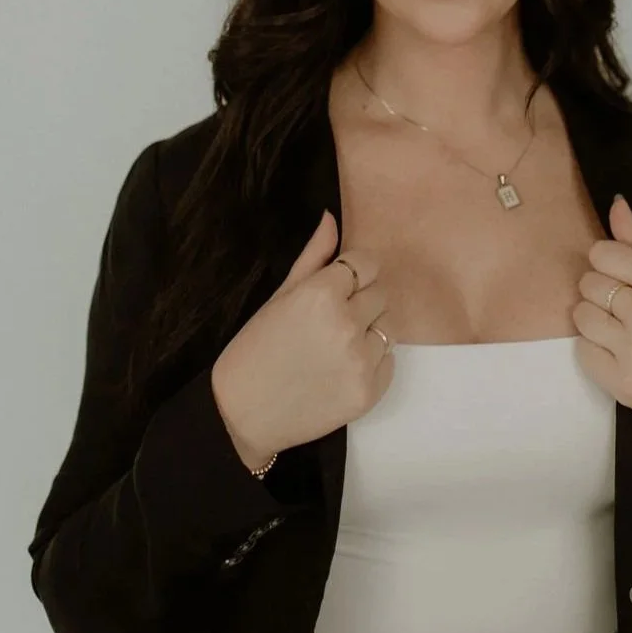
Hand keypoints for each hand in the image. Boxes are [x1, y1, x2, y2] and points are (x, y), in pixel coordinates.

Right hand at [211, 210, 395, 466]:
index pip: (366, 263)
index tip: (340, 285)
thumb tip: (331, 218)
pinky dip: (372, 362)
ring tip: (335, 346)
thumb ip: (313, 257)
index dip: (355, 272)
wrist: (242, 414)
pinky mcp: (369, 392)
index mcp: (321, 294)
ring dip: (369, 332)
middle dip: (361, 301)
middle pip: (380, 294)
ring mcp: (361, 360)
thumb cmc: (255, 349)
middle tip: (330, 320)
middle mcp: (347, 324)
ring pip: (388, 327)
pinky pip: (388, 361)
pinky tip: (341, 369)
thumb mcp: (279, 296)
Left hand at [572, 195, 631, 449]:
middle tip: (626, 311)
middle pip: (588, 284)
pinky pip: (582, 351)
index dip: (608, 264)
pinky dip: (595, 353)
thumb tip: (615, 203)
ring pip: (581, 316)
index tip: (623, 279)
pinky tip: (619, 356)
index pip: (602, 253)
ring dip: (595, 323)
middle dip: (601, 294)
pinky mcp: (622, 384)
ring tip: (622, 333)